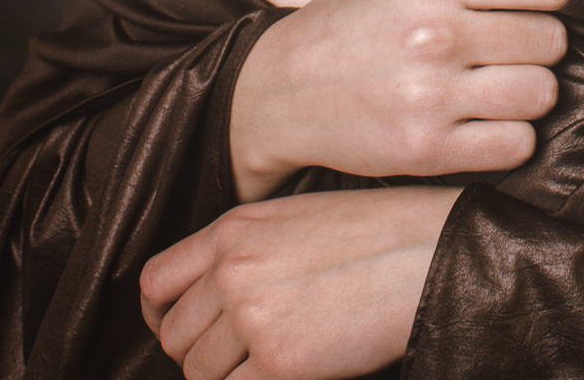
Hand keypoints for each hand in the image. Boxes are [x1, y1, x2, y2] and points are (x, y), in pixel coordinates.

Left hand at [141, 186, 458, 378]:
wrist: (428, 250)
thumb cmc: (378, 232)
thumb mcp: (298, 219)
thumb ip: (248, 251)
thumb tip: (219, 299)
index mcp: (234, 229)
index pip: (155, 281)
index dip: (161, 316)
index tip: (181, 333)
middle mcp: (233, 269)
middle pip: (174, 336)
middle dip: (199, 355)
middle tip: (237, 359)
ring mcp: (253, 316)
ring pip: (199, 374)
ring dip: (228, 378)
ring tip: (271, 363)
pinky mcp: (280, 362)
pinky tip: (291, 373)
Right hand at [229, 0, 583, 198]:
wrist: (282, 89)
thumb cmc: (359, 10)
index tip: (571, 3)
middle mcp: (434, 33)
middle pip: (553, 41)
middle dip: (542, 42)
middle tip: (508, 45)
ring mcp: (430, 96)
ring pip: (543, 95)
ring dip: (529, 90)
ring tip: (492, 81)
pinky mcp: (426, 151)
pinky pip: (517, 145)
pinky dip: (510, 135)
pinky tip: (480, 119)